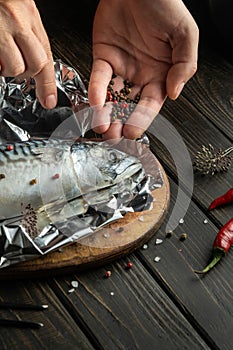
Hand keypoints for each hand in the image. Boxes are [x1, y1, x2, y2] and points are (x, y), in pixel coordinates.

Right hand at [0, 0, 56, 108]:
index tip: (49, 100)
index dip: (49, 83)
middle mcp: (16, 19)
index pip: (47, 54)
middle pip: (35, 65)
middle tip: (13, 66)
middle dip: (26, 74)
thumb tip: (32, 61)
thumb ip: (26, 31)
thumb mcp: (17, 6)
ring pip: (14, 68)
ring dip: (5, 69)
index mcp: (28, 12)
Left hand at [88, 0, 198, 138]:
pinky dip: (95, 90)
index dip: (141, 119)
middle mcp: (140, 75)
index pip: (150, 105)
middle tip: (113, 137)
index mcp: (161, 75)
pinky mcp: (103, 58)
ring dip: (105, 114)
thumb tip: (174, 93)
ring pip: (111, 97)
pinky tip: (95, 102)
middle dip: (120, 123)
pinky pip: (98, 78)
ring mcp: (121, 68)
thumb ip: (184, 65)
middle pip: (129, 107)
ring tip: (101, 127)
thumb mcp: (185, 35)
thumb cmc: (164, 5)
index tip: (132, 132)